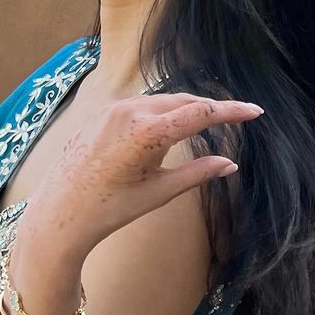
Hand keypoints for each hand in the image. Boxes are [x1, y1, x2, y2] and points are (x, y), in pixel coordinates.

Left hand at [22, 93, 263, 255]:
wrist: (59, 213)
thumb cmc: (109, 208)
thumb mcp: (158, 193)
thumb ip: (197, 174)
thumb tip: (230, 164)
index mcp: (149, 131)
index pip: (202, 113)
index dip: (232, 111)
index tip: (255, 111)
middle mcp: (131, 111)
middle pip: (184, 101)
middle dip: (210, 109)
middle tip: (235, 119)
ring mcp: (113, 109)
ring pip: (162, 101)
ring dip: (185, 109)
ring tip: (205, 124)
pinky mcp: (102, 113)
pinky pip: (141, 105)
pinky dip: (162, 112)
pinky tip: (169, 126)